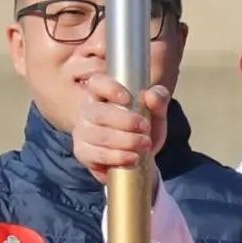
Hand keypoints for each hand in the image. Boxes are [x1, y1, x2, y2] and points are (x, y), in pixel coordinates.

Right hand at [72, 72, 168, 188]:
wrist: (138, 159)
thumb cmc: (143, 130)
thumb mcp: (156, 114)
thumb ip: (159, 100)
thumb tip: (151, 96)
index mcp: (102, 93)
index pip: (97, 83)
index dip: (110, 88)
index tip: (128, 99)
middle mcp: (88, 110)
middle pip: (99, 113)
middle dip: (125, 121)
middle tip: (146, 128)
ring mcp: (82, 132)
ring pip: (99, 136)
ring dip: (126, 141)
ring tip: (145, 145)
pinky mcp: (83, 153)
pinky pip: (97, 155)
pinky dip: (118, 157)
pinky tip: (133, 158)